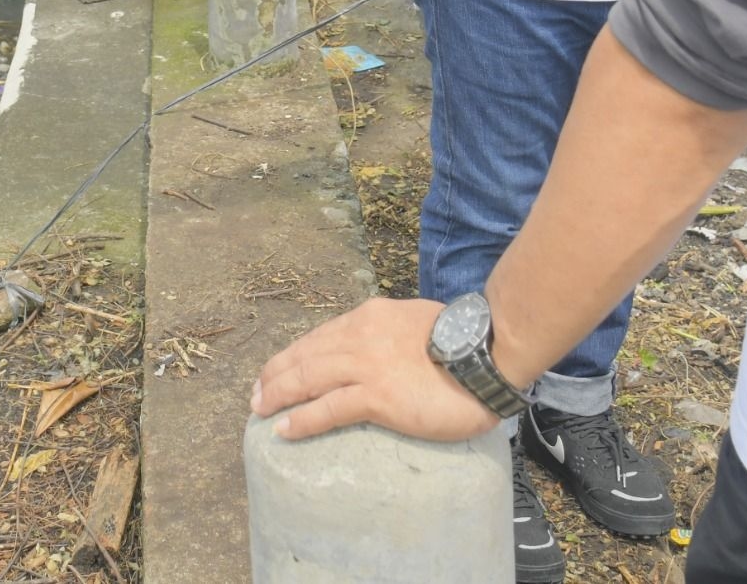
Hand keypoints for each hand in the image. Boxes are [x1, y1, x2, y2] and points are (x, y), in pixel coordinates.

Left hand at [250, 298, 498, 442]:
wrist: (489, 353)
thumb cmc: (465, 343)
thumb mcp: (416, 324)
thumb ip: (392, 335)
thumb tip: (386, 353)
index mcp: (370, 317)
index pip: (320, 336)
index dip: (294, 354)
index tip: (277, 369)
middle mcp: (360, 335)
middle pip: (304, 355)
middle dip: (275, 375)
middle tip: (257, 394)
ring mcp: (366, 365)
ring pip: (307, 378)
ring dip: (277, 395)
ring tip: (259, 410)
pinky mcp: (376, 396)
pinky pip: (327, 408)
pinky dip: (301, 419)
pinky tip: (285, 429)